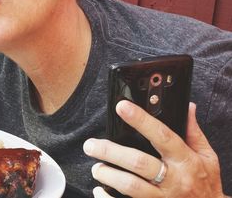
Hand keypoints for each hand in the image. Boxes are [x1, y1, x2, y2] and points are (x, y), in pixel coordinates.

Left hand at [83, 101, 224, 197]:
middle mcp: (173, 180)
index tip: (122, 107)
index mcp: (185, 161)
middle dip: (111, 152)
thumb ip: (193, 133)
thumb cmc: (205, 184)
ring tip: (96, 168)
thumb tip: (187, 108)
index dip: (141, 120)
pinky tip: (99, 190)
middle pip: (138, 163)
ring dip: (108, 175)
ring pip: (131, 186)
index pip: (162, 136)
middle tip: (91, 145)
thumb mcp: (207, 157)